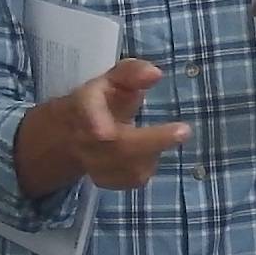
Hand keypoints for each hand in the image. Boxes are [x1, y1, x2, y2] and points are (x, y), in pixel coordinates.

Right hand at [62, 59, 190, 189]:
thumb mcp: (114, 79)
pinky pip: (132, 179)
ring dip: (152, 153)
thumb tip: (154, 74)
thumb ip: (132, 73)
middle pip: (113, 146)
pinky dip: (146, 167)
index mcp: (82, 106)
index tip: (103, 132)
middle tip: (183, 131)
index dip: (93, 121)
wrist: (72, 135)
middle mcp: (82, 137)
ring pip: (126, 167)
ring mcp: (91, 163)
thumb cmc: (102, 101)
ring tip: (163, 136)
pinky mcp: (105, 180)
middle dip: (150, 141)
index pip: (84, 111)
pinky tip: (148, 154)